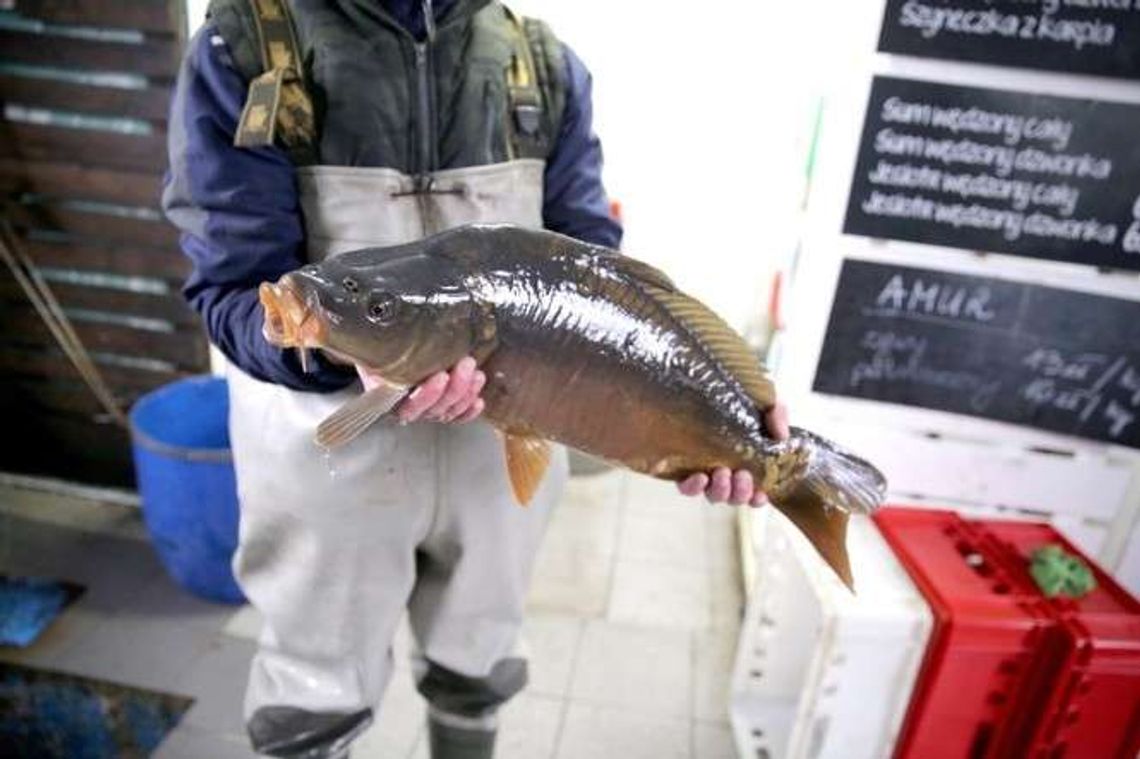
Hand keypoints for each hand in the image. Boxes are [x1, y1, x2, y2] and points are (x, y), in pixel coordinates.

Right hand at [357, 357, 485, 423]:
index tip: (441, 375)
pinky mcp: (442, 407)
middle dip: (456, 386)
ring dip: (466, 394)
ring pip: (449, 411)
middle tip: (466, 364)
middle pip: (435, 408)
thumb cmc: (381, 348)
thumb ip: (379, 353)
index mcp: (389, 398)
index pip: (410, 406)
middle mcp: (409, 408)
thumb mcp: (378, 348)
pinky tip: (478, 401)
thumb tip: (383, 347)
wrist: (382, 348)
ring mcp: (427, 410)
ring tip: (476, 374)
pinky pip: (457, 417)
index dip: (428, 394)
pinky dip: (469, 411)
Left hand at [676, 402, 789, 506]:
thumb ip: (778, 416)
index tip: (760, 494)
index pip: (754, 493)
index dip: (757, 499)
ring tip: (722, 473)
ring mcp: (705, 470)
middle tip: (741, 475)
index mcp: (746, 464)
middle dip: (740, 492)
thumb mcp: (766, 402)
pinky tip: (700, 477)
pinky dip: (693, 487)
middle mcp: (726, 472)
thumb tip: (781, 436)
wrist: (716, 385)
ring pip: (713, 495)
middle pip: (733, 497)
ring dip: (720, 490)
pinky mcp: (682, 466)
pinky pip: (686, 487)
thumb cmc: (740, 398)